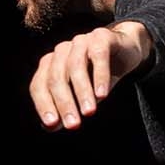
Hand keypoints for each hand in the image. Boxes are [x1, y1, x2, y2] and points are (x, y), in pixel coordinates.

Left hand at [29, 21, 149, 129]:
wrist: (125, 50)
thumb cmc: (98, 74)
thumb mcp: (82, 94)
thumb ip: (65, 108)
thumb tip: (49, 127)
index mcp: (50, 64)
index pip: (39, 85)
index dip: (44, 104)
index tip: (53, 124)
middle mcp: (61, 51)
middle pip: (56, 77)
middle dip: (64, 103)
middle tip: (73, 125)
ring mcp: (80, 41)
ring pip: (76, 67)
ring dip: (82, 92)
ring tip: (89, 112)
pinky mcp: (101, 37)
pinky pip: (98, 56)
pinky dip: (100, 76)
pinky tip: (102, 95)